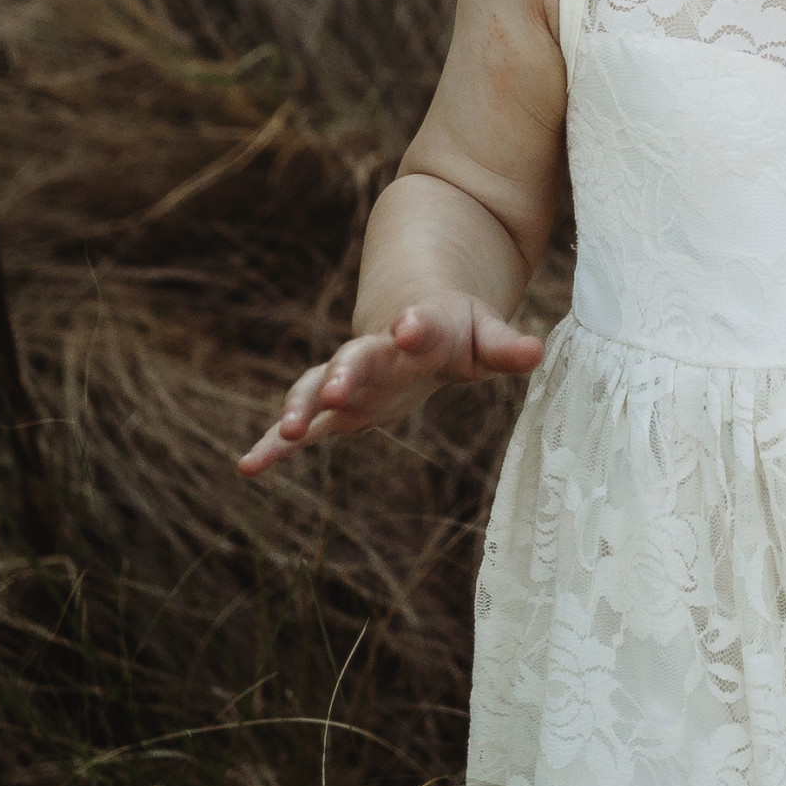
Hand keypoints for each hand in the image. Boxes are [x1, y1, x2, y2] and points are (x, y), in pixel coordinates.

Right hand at [236, 296, 543, 471]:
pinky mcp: (335, 404)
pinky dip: (274, 445)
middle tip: (336, 389)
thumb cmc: (457, 331)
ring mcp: (350, 377)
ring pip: (318, 387)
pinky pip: (301, 423)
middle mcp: (377, 352)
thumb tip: (537, 352)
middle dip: (347, 373)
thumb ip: (507, 347)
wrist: (413, 318)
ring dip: (303, 407)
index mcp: (421, 330)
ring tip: (289, 433)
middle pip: (358, 358)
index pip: (419, 326)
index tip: (408, 326)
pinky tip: (248, 468)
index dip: (415, 326)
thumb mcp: (486, 335)